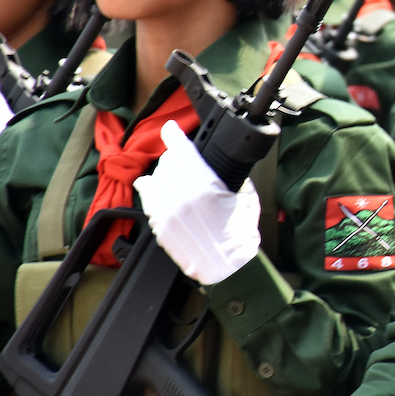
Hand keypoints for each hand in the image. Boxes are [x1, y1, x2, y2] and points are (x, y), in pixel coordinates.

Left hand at [134, 120, 260, 284]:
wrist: (230, 268)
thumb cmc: (240, 235)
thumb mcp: (246, 197)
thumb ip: (233, 177)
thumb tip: (224, 165)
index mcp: (204, 187)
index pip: (183, 153)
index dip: (174, 136)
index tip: (170, 128)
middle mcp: (181, 198)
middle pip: (168, 164)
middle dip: (174, 156)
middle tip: (182, 156)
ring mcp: (167, 214)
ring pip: (154, 180)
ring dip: (162, 173)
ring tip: (171, 173)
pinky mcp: (159, 227)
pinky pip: (148, 200)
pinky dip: (150, 190)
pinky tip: (152, 186)